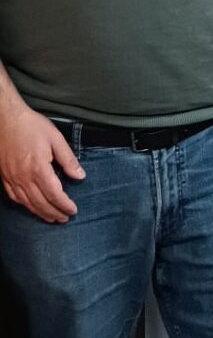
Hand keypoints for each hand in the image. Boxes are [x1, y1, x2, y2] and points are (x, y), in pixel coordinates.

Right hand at [0, 106, 85, 222]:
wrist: (5, 119)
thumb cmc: (32, 126)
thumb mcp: (56, 139)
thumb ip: (68, 160)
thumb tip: (80, 176)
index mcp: (38, 168)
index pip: (54, 194)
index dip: (64, 205)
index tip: (74, 210)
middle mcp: (23, 177)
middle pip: (41, 203)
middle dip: (54, 213)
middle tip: (65, 218)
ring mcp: (12, 178)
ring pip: (27, 203)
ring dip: (40, 213)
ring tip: (51, 218)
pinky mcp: (4, 176)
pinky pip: (14, 197)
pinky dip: (25, 205)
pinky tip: (32, 206)